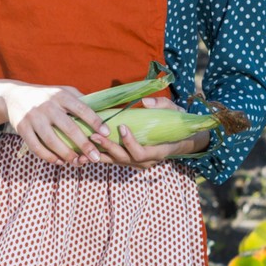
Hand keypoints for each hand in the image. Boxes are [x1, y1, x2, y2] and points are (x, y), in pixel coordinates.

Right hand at [0, 82, 105, 165]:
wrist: (14, 96)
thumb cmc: (47, 97)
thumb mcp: (62, 92)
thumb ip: (80, 101)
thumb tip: (104, 113)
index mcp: (61, 95)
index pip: (82, 109)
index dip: (95, 121)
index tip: (106, 133)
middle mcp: (47, 105)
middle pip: (69, 128)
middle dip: (84, 145)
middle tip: (96, 158)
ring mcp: (34, 117)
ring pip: (52, 141)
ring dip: (67, 154)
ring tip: (78, 162)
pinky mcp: (22, 128)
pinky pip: (37, 147)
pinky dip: (49, 157)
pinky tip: (60, 162)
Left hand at [89, 97, 206, 169]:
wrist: (181, 139)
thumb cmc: (178, 123)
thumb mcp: (175, 111)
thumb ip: (162, 105)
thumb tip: (144, 102)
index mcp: (159, 151)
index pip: (141, 153)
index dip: (130, 142)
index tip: (122, 127)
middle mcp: (146, 162)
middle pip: (124, 158)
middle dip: (109, 147)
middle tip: (94, 134)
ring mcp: (136, 163)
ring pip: (115, 162)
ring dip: (99, 154)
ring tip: (84, 145)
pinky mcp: (128, 161)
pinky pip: (112, 161)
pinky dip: (98, 156)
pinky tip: (83, 152)